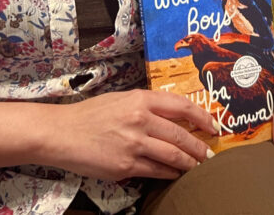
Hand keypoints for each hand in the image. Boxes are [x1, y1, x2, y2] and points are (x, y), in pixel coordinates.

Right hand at [49, 89, 217, 180]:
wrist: (61, 133)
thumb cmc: (89, 115)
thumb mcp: (120, 100)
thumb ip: (145, 106)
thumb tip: (172, 117)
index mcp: (139, 100)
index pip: (181, 106)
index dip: (201, 117)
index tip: (212, 125)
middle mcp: (140, 120)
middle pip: (181, 135)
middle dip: (198, 146)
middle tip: (208, 153)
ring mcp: (133, 144)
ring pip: (173, 156)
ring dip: (189, 163)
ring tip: (196, 165)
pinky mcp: (125, 166)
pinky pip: (156, 171)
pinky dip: (169, 173)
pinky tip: (174, 173)